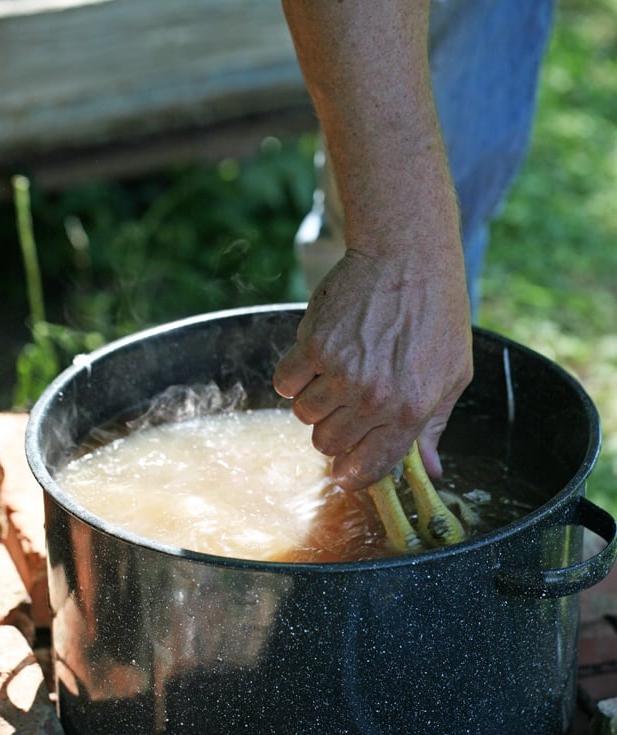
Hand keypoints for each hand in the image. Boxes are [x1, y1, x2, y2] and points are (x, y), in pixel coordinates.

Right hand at [273, 247, 471, 491]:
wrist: (408, 256)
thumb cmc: (437, 315)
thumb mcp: (453, 376)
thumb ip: (434, 428)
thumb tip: (431, 473)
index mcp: (411, 410)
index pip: (368, 467)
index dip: (352, 474)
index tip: (345, 470)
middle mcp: (373, 397)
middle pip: (328, 444)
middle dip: (334, 432)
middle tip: (345, 407)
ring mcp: (341, 371)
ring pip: (305, 416)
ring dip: (314, 403)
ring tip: (335, 375)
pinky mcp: (314, 345)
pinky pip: (285, 384)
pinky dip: (293, 378)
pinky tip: (314, 359)